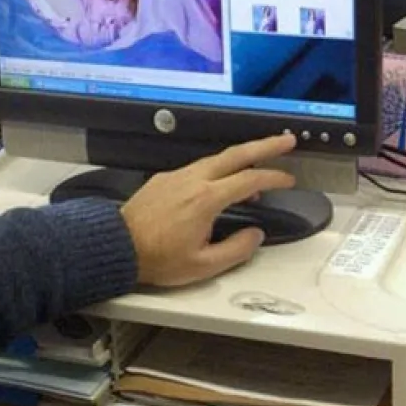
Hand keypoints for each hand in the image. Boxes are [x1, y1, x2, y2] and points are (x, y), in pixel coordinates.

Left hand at [120, 133, 296, 286]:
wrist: (117, 247)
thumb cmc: (155, 258)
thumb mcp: (203, 265)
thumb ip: (236, 249)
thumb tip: (254, 235)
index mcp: (205, 199)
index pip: (249, 179)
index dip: (274, 177)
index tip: (288, 180)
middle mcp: (190, 181)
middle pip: (234, 154)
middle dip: (264, 145)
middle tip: (285, 140)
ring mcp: (174, 177)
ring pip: (214, 159)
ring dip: (239, 158)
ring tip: (256, 167)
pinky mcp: (162, 180)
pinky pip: (196, 168)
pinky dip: (216, 169)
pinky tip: (220, 182)